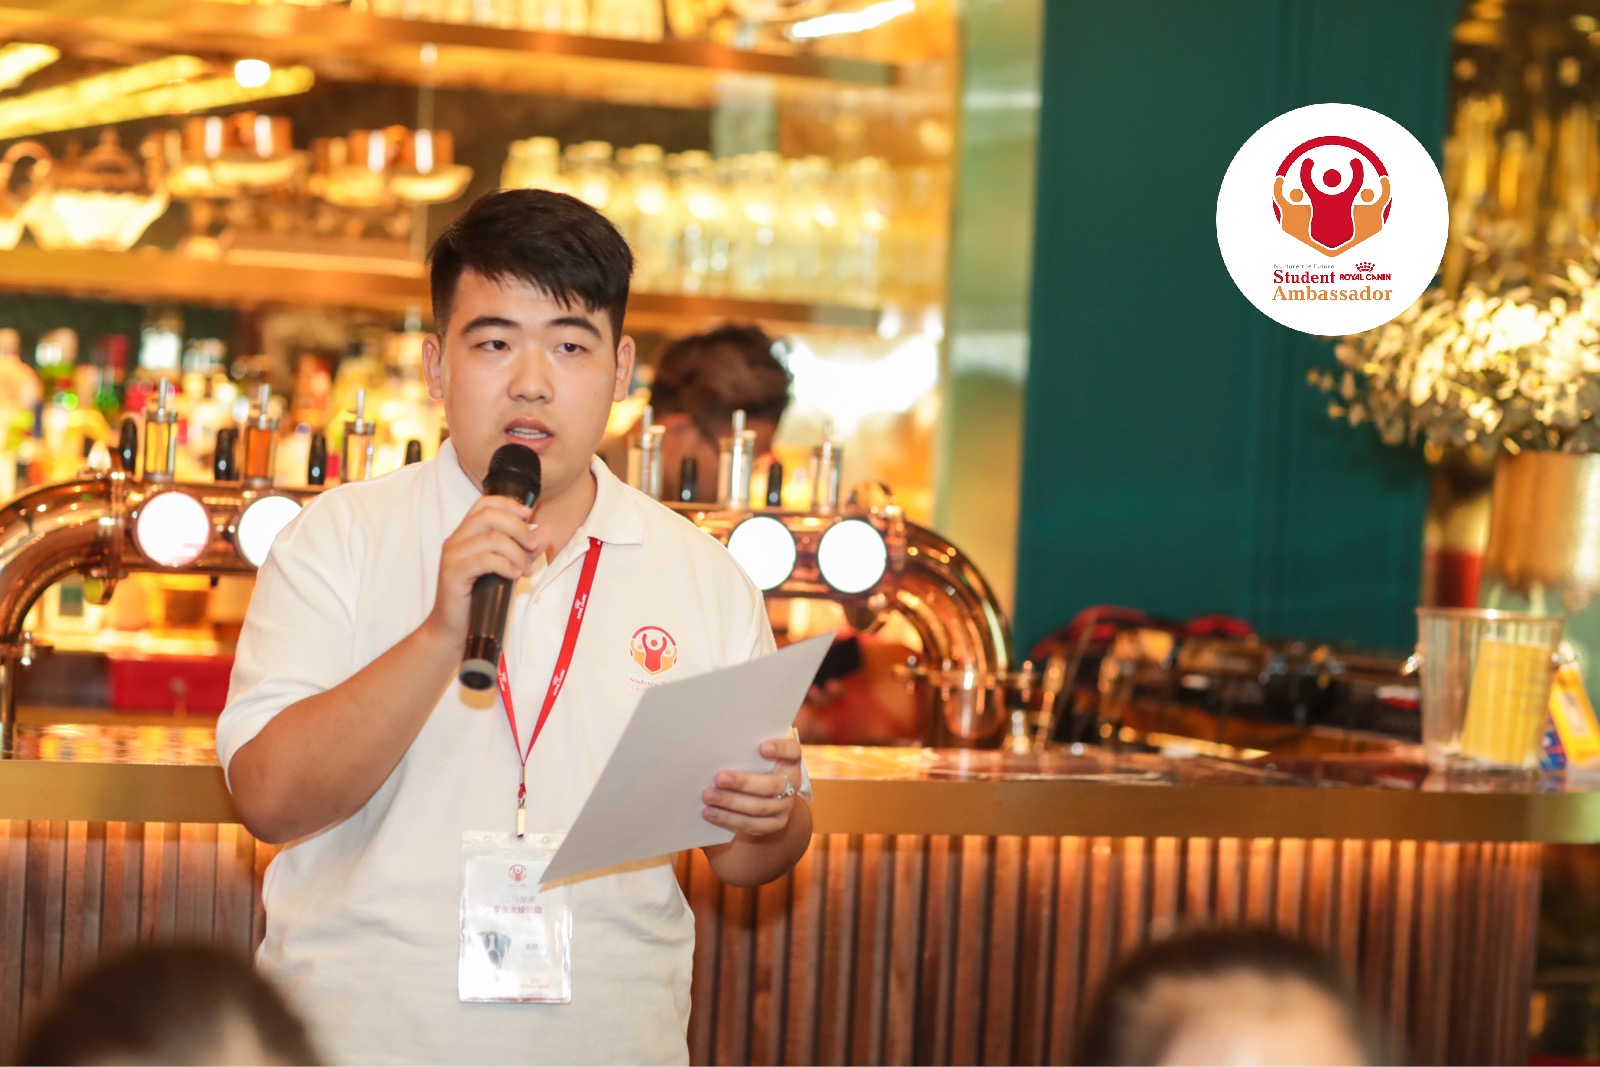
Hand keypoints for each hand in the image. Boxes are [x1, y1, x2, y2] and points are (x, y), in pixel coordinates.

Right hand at [424, 496, 552, 644]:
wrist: (454, 630)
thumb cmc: (478, 600)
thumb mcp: (506, 569)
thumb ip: (525, 550)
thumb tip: (546, 530)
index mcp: (465, 535)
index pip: (484, 504)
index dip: (509, 504)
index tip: (529, 515)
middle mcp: (456, 540)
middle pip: (489, 516)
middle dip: (519, 529)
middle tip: (533, 548)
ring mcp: (452, 556)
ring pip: (491, 538)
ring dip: (517, 553)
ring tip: (525, 570)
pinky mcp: (453, 573)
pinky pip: (485, 560)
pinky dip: (506, 565)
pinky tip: (514, 576)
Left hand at [701, 734, 802, 837]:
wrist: (769, 794)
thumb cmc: (755, 764)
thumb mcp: (756, 754)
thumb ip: (746, 749)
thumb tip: (717, 745)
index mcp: (790, 760)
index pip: (792, 751)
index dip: (780, 749)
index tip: (762, 747)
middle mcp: (792, 783)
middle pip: (772, 785)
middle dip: (744, 782)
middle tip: (719, 778)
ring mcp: (785, 806)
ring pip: (759, 808)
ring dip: (731, 802)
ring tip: (708, 796)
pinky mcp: (775, 823)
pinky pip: (752, 825)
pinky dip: (729, 819)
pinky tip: (710, 812)